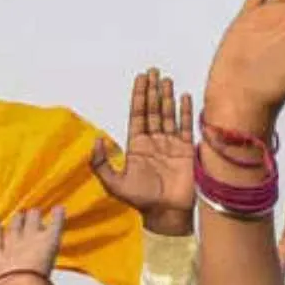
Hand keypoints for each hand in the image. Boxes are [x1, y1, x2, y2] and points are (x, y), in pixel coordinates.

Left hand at [89, 68, 195, 238]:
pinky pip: (185, 125)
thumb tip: (97, 139)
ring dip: (167, 97)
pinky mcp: (187, 149)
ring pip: (168, 114)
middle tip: (154, 71)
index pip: (137, 115)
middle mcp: (154, 142)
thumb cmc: (141, 201)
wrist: (167, 213)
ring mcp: (171, 144)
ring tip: (166, 79)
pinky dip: (185, 111)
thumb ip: (101, 164)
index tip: (141, 79)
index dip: (138, 96)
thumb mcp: (113, 184)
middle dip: (153, 91)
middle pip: (152, 110)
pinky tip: (184, 96)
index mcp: (137, 146)